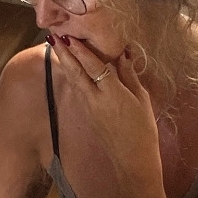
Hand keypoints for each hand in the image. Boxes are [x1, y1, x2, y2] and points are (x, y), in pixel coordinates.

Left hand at [49, 35, 162, 184]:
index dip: (81, 50)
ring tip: (57, 48)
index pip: (94, 66)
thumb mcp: (142, 100)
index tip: (72, 36)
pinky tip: (70, 68)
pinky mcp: (88, 114)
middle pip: (77, 72)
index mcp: (113, 93)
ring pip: (74, 81)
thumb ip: (130, 77)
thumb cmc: (143, 131)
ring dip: (65, 63)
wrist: (132, 161)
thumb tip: (123, 55)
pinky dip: (72, 76)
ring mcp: (89, 108)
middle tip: (53, 36)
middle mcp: (96, 99)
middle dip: (65, 53)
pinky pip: (78, 90)